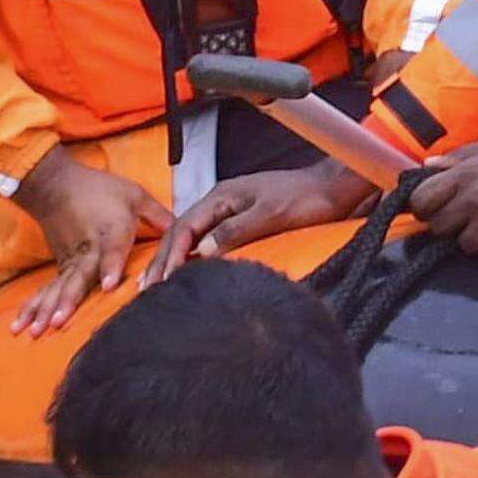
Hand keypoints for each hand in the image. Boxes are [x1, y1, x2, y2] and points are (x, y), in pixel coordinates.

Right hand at [10, 144, 173, 335]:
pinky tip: (21, 326)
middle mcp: (86, 249)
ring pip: (57, 287)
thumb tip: (184, 235)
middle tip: (59, 322)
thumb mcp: (134, 195)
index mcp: (109, 230)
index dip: (110, 265)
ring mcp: (69, 259)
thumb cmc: (98, 188)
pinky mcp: (59, 265)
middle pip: (78, 276)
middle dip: (68, 300)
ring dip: (47, 310)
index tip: (109, 284)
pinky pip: (45, 289)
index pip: (110, 249)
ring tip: (38, 330)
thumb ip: (158, 216)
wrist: (54, 183)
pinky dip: (32, 307)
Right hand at [160, 161, 375, 268]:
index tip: (162, 279)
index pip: (185, 226)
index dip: (171, 253)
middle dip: (162, 260)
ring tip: (152, 284)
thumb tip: (201, 251)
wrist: (332, 189)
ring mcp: (228, 212)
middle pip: (181, 232)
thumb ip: (236, 230)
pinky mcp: (238, 222)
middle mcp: (220, 203)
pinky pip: (205, 241)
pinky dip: (189, 257)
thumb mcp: (270, 214)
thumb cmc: (305, 198)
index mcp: (222, 196)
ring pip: (190, 237)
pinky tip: (184, 272)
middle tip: (145, 288)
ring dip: (171, 260)